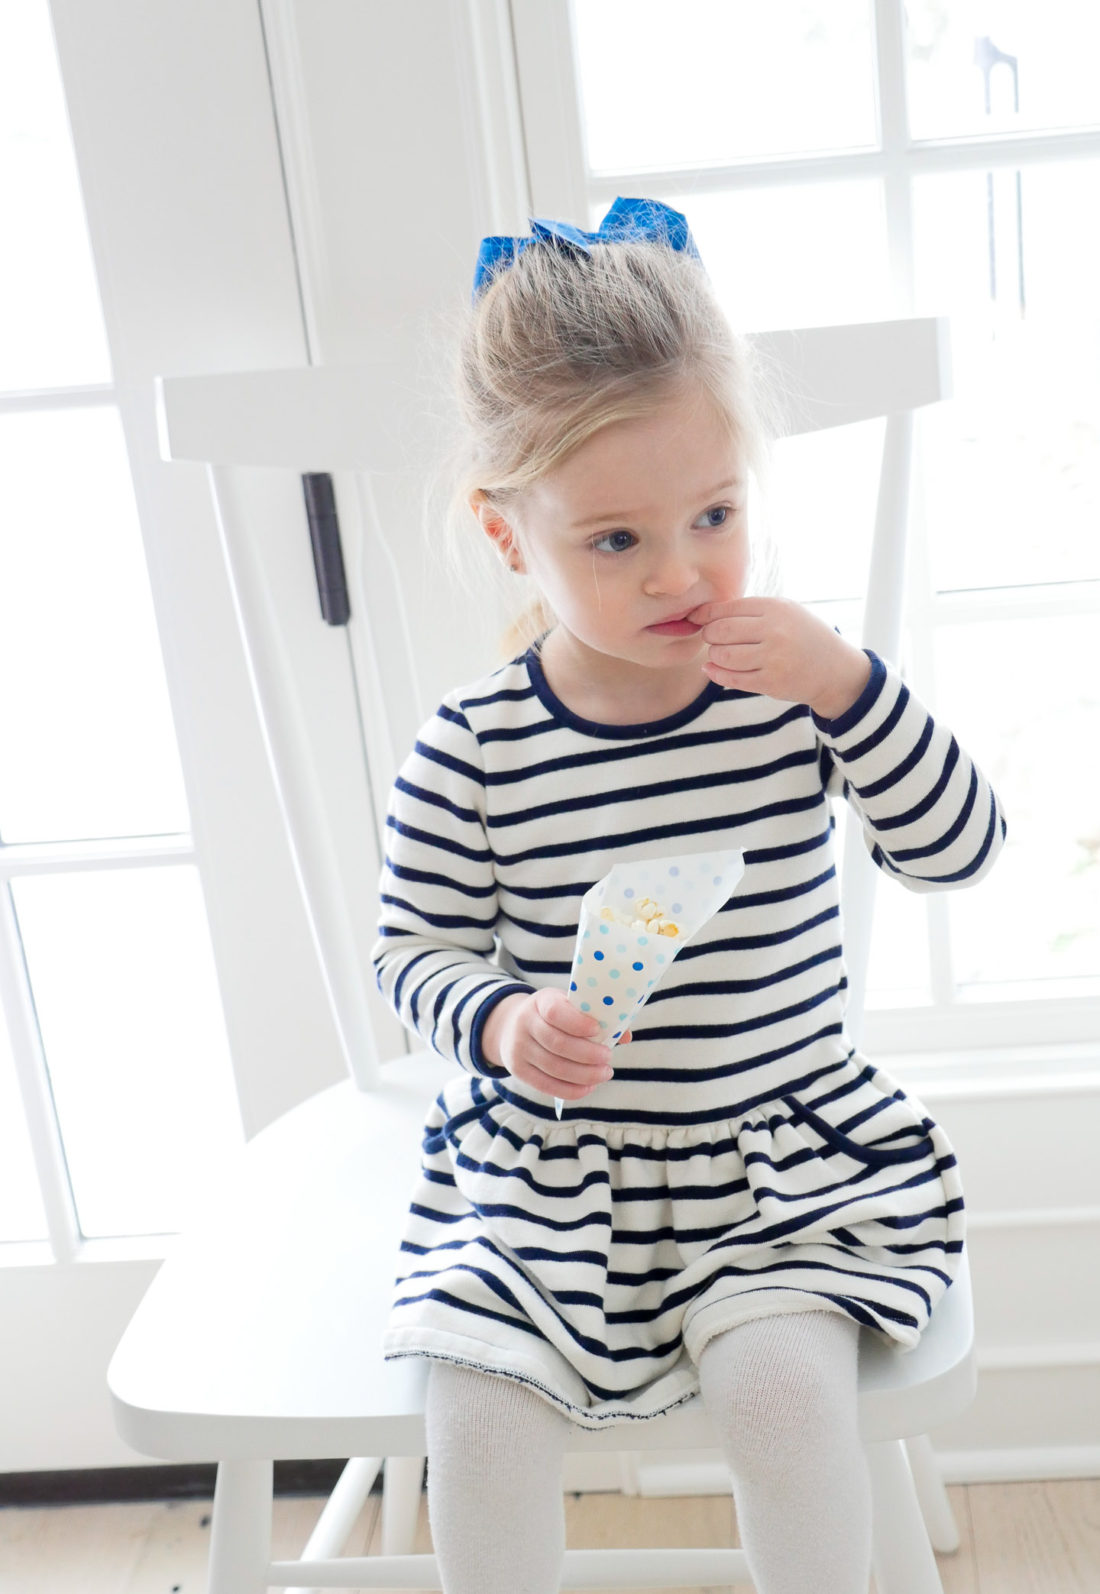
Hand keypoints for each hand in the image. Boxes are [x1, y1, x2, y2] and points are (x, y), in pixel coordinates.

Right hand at [481, 988, 630, 1099]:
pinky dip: (570, 1089)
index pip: (556, 1012)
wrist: (512, 1026)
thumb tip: (625, 1036)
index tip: (598, 1030)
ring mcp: (519, 1048)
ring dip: (584, 1075)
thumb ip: (596, 1017)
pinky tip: (588, 1087)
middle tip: (608, 1058)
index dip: (577, 1023)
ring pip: (554, 1067)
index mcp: (541, 1001)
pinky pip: (546, 1085)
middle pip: (557, 1044)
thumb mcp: (570, 1006)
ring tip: (604, 1073)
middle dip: (588, 1055)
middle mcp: (525, 1023)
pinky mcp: (518, 1070)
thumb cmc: (554, 1016)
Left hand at [689, 596, 871, 719]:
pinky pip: (732, 678)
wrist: (834, 669)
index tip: (696, 619)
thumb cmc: (803, 636)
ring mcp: (773, 658)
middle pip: (721, 630)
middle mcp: (775, 631)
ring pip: (724, 655)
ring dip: (714, 655)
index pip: (728, 608)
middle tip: (712, 638)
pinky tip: (712, 669)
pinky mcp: (771, 683)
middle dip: (709, 635)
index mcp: (776, 608)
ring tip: (719, 653)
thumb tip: (706, 613)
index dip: (706, 614)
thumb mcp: (786, 612)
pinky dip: (716, 673)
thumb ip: (751, 610)